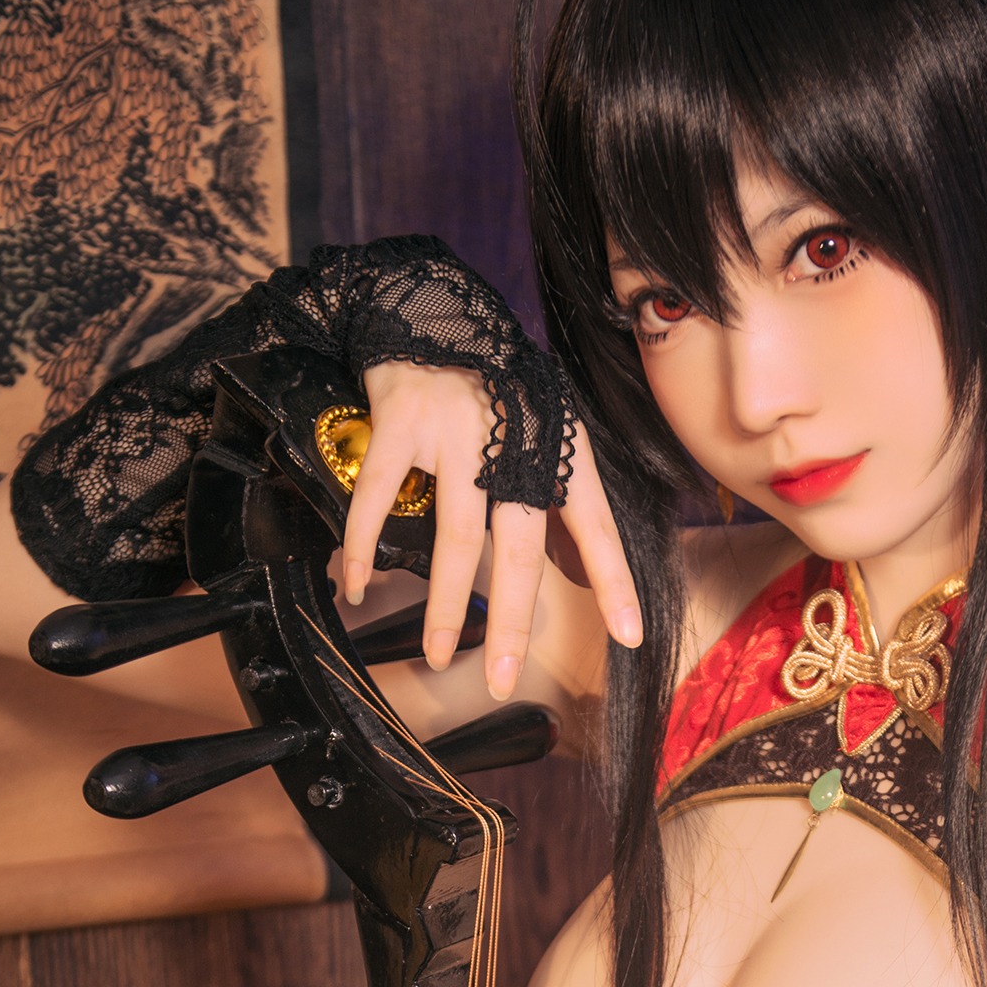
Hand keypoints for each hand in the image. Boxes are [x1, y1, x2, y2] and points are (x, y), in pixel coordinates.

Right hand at [342, 362, 640, 697]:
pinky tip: (357, 586)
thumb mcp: (541, 426)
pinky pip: (380, 499)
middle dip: (512, 622)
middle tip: (504, 680)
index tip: (629, 636)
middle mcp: (512, 443)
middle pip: (517, 548)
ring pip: (454, 537)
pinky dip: (365, 548)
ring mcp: (455, 433)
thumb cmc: (491, 383)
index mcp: (556, 447)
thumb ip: (551, 492)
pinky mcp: (401, 422)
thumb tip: (566, 568)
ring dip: (444, 605)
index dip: (612, 581)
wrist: (430, 306)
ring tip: (439, 654)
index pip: (593, 524)